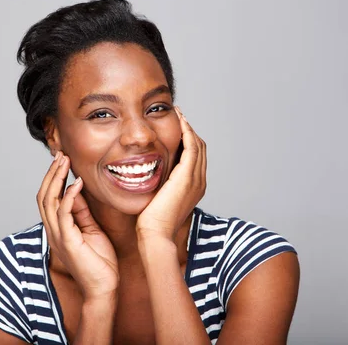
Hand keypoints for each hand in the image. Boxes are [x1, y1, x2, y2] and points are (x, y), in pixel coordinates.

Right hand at [37, 152, 118, 300]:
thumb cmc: (99, 262)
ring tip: (64, 162)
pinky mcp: (68, 242)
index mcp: (57, 228)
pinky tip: (76, 183)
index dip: (53, 178)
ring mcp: (58, 236)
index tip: (62, 160)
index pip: (48, 198)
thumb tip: (75, 190)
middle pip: (43, 196)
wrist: (103, 289)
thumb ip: (81, 212)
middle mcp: (53, 230)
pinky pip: (63, 215)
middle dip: (51, 173)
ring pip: (48, 201)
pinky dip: (68, 197)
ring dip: (56, 179)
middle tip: (60, 154)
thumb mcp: (90, 230)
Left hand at [136, 107, 206, 240]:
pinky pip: (191, 147)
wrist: (156, 233)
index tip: (176, 127)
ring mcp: (196, 178)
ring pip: (197, 144)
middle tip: (179, 115)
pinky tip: (179, 121)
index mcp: (194, 187)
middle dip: (189, 130)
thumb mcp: (158, 199)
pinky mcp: (188, 176)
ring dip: (188, 127)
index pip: (195, 157)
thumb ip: (159, 186)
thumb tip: (148, 176)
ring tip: (179, 114)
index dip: (187, 140)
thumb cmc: (151, 222)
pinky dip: (187, 132)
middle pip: (200, 148)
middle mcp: (199, 182)